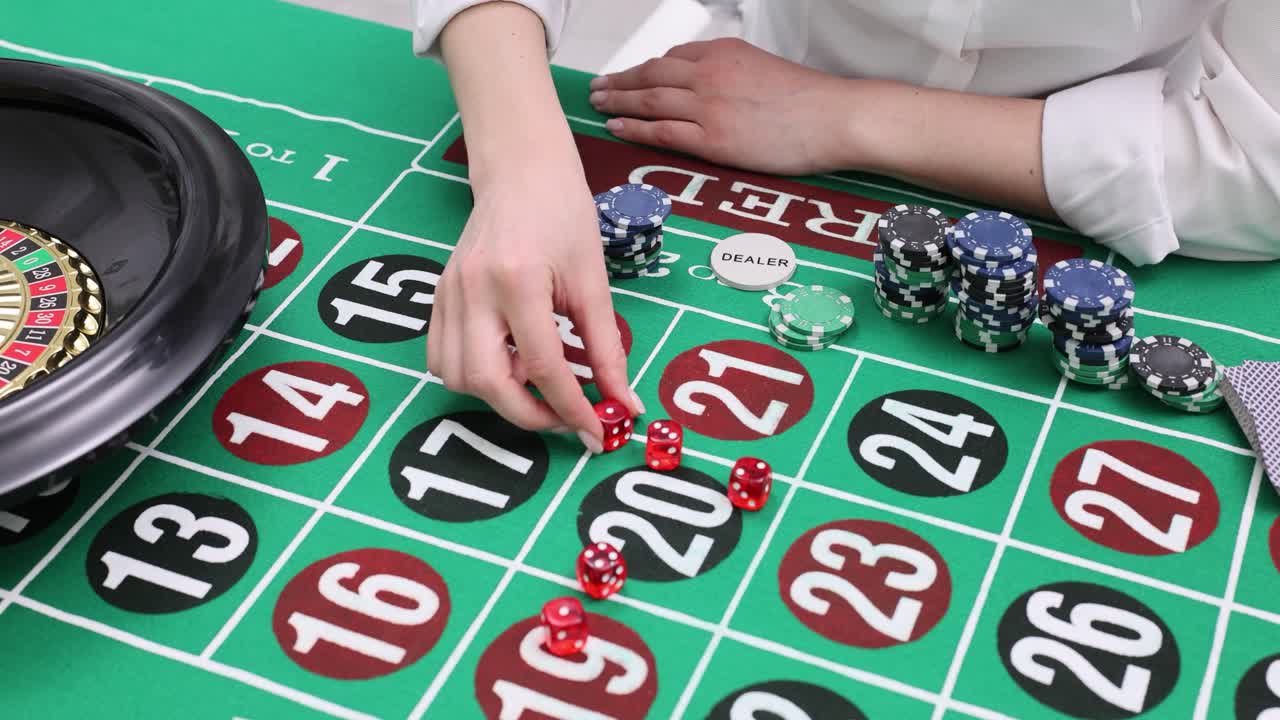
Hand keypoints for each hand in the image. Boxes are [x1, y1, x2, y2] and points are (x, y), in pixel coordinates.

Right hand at [427, 164, 643, 451]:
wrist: (520, 171)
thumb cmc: (563, 214)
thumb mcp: (592, 280)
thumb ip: (606, 348)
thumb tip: (623, 403)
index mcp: (517, 280)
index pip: (544, 367)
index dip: (573, 408)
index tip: (597, 431)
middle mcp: (473, 291)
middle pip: (488, 383)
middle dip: (530, 415)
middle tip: (566, 416)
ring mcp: (448, 294)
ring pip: (456, 377)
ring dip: (498, 396)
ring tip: (536, 377)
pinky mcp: (438, 296)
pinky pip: (442, 357)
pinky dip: (473, 375)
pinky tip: (508, 359)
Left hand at [589, 38, 859, 175]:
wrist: (834, 118)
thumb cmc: (809, 101)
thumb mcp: (764, 68)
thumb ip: (731, 73)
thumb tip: (709, 88)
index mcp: (723, 52)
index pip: (671, 57)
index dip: (643, 69)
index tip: (628, 76)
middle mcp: (709, 74)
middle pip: (650, 74)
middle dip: (619, 82)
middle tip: (597, 88)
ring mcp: (709, 106)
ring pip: (648, 100)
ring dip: (617, 102)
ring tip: (598, 107)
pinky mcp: (713, 138)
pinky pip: (660, 131)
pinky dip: (633, 128)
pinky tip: (616, 128)